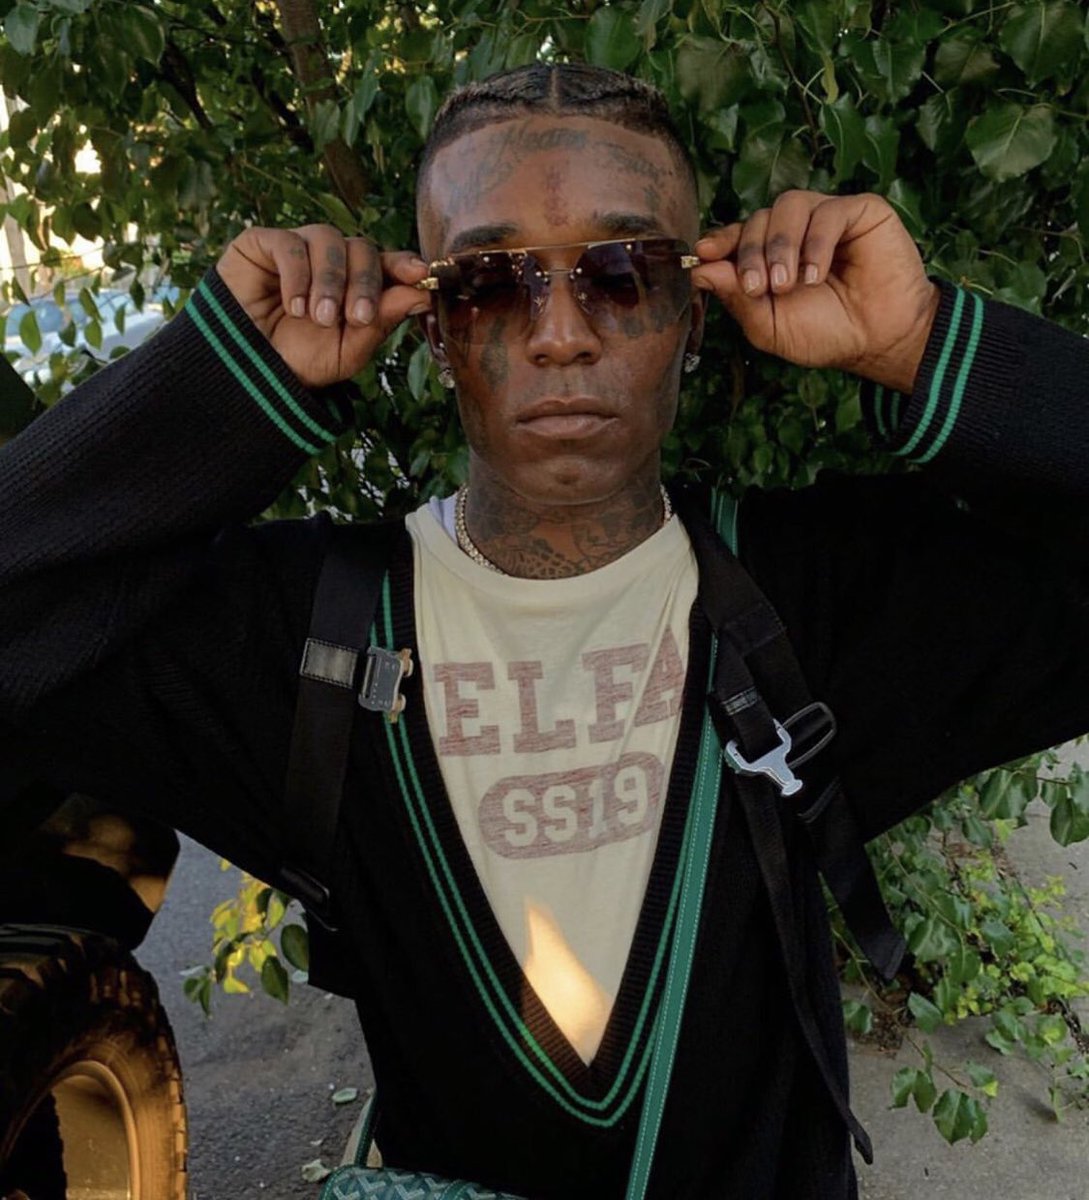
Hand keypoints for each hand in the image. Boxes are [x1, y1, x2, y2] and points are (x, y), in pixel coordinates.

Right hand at [215, 225, 430, 389]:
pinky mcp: (262, 244)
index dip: (404, 264)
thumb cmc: (300, 361)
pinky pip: (290, 243)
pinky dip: (297, 274)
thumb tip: (422, 294)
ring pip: (329, 240)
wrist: (249, 371)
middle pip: (361, 248)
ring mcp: (298, 248)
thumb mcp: (348, 350)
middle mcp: (331, 261)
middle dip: (364, 283)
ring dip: (330, 281)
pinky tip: (294, 305)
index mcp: (357, 284)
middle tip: (356, 318)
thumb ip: (382, 321)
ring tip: (318, 318)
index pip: (387, 262)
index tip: (420, 274)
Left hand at [692, 191, 939, 393]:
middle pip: (759, 218)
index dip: (720, 240)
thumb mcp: (770, 326)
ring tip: (788, 284)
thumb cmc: (826, 334)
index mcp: (770, 256)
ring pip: (789, 205)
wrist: (878, 340)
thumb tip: (699, 270)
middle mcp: (796, 232)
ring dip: (781, 245)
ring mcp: (826, 218)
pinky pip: (828, 211)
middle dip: (752, 253)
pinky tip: (816, 275)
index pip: (738, 235)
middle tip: (761, 287)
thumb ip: (737, 298)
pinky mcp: (859, 211)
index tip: (704, 252)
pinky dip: (816, 243)